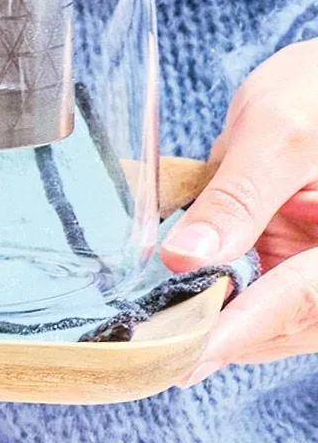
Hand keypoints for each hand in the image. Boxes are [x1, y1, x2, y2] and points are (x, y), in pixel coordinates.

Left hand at [161, 37, 317, 381]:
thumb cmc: (317, 93)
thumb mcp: (276, 133)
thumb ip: (236, 196)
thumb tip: (185, 256)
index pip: (294, 300)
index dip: (236, 332)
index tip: (185, 356)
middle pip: (282, 321)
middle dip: (218, 337)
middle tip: (148, 349)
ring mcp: (315, 267)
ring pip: (271, 318)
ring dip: (215, 325)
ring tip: (153, 334)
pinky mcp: (296, 261)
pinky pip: (261, 293)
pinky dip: (219, 301)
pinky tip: (176, 304)